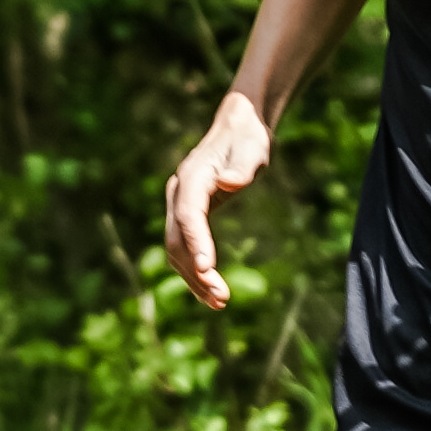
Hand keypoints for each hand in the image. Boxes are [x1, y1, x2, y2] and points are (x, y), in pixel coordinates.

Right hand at [163, 88, 272, 311]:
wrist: (238, 127)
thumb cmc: (248, 139)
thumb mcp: (253, 149)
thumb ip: (242, 166)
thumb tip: (230, 182)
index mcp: (191, 177)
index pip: (189, 215)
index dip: (197, 243)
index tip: (209, 269)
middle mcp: (179, 193)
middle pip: (177, 240)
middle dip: (197, 272)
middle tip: (222, 298)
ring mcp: (179, 205)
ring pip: (177, 250)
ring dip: (195, 278)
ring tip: (220, 302)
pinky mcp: (187, 216)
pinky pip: (185, 248)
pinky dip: (195, 271)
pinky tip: (212, 291)